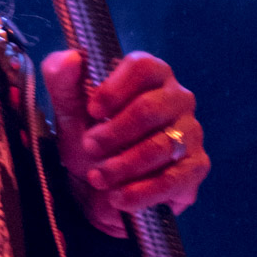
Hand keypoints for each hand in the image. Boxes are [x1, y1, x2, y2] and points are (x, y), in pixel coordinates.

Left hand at [42, 48, 209, 237]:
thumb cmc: (90, 138)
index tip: (92, 111)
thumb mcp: (69, 112)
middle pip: (151, 108)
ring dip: (124, 165)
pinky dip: (142, 192)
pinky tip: (119, 198)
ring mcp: (190, 133)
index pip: (143, 67)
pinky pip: (174, 179)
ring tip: (98, 177)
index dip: (115, 89)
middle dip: (115, 133)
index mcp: (150, 76)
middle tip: (89, 148)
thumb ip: (62, 80)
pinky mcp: (195, 167)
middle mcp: (177, 99)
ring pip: (162, 146)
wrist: (100, 188)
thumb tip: (69, 58)